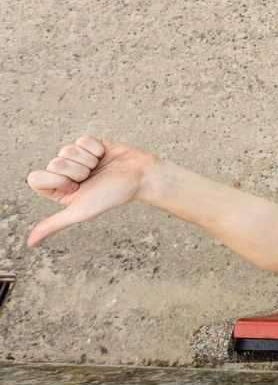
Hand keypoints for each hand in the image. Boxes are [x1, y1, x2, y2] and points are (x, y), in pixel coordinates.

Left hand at [26, 136, 159, 246]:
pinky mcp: (89, 143)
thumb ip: (54, 224)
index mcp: (58, 189)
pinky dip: (96, 149)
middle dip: (76, 170)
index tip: (76, 187)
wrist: (141, 177)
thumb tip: (30, 244)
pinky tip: (105, 156)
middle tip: (92, 177)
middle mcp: (65, 172)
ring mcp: (77, 156)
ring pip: (67, 150)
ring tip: (100, 167)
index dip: (57, 181)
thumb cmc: (114, 196)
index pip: (36, 178)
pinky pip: (82, 140)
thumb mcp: (81, 211)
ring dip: (88, 160)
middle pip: (54, 163)